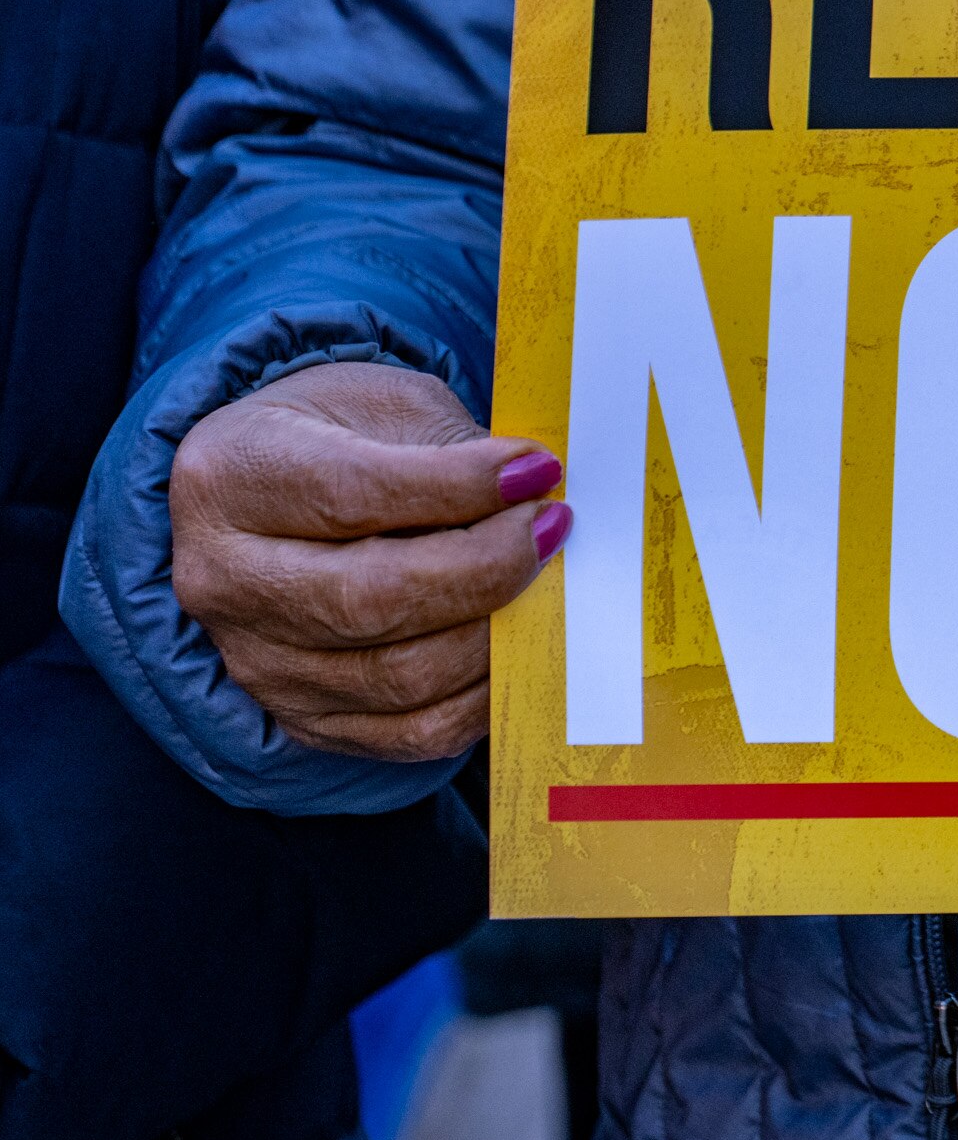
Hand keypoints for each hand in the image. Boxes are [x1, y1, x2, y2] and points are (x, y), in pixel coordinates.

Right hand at [170, 361, 566, 760]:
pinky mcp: (306, 719)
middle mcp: (223, 580)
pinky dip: (486, 693)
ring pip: (402, 674)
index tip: (539, 472)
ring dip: (497, 630)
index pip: (352, 495)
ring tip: (543, 579)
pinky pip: (415, 732)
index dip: (461, 487)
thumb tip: (538, 493)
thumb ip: (453, 449)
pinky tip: (517, 641)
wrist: (282, 500)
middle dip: (488, 567)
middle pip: (372, 598)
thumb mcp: (385, 406)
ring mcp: (258, 662)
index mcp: (228, 478)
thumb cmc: (339, 438)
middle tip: (552, 527)